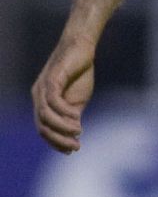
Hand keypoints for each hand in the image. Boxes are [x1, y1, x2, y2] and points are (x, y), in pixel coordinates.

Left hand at [33, 33, 96, 152]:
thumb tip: (74, 132)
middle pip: (41, 125)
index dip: (55, 142)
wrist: (81, 47)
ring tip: (78, 132)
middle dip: (58, 139)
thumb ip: (73, 114)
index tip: (72, 149)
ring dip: (61, 127)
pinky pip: (53, 100)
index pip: (43, 128)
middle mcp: (38, 96)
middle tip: (76, 146)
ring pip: (45, 115)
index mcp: (42, 102)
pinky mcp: (52, 79)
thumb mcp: (77, 99)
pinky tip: (76, 116)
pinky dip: (63, 111)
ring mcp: (43, 87)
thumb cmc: (79, 72)